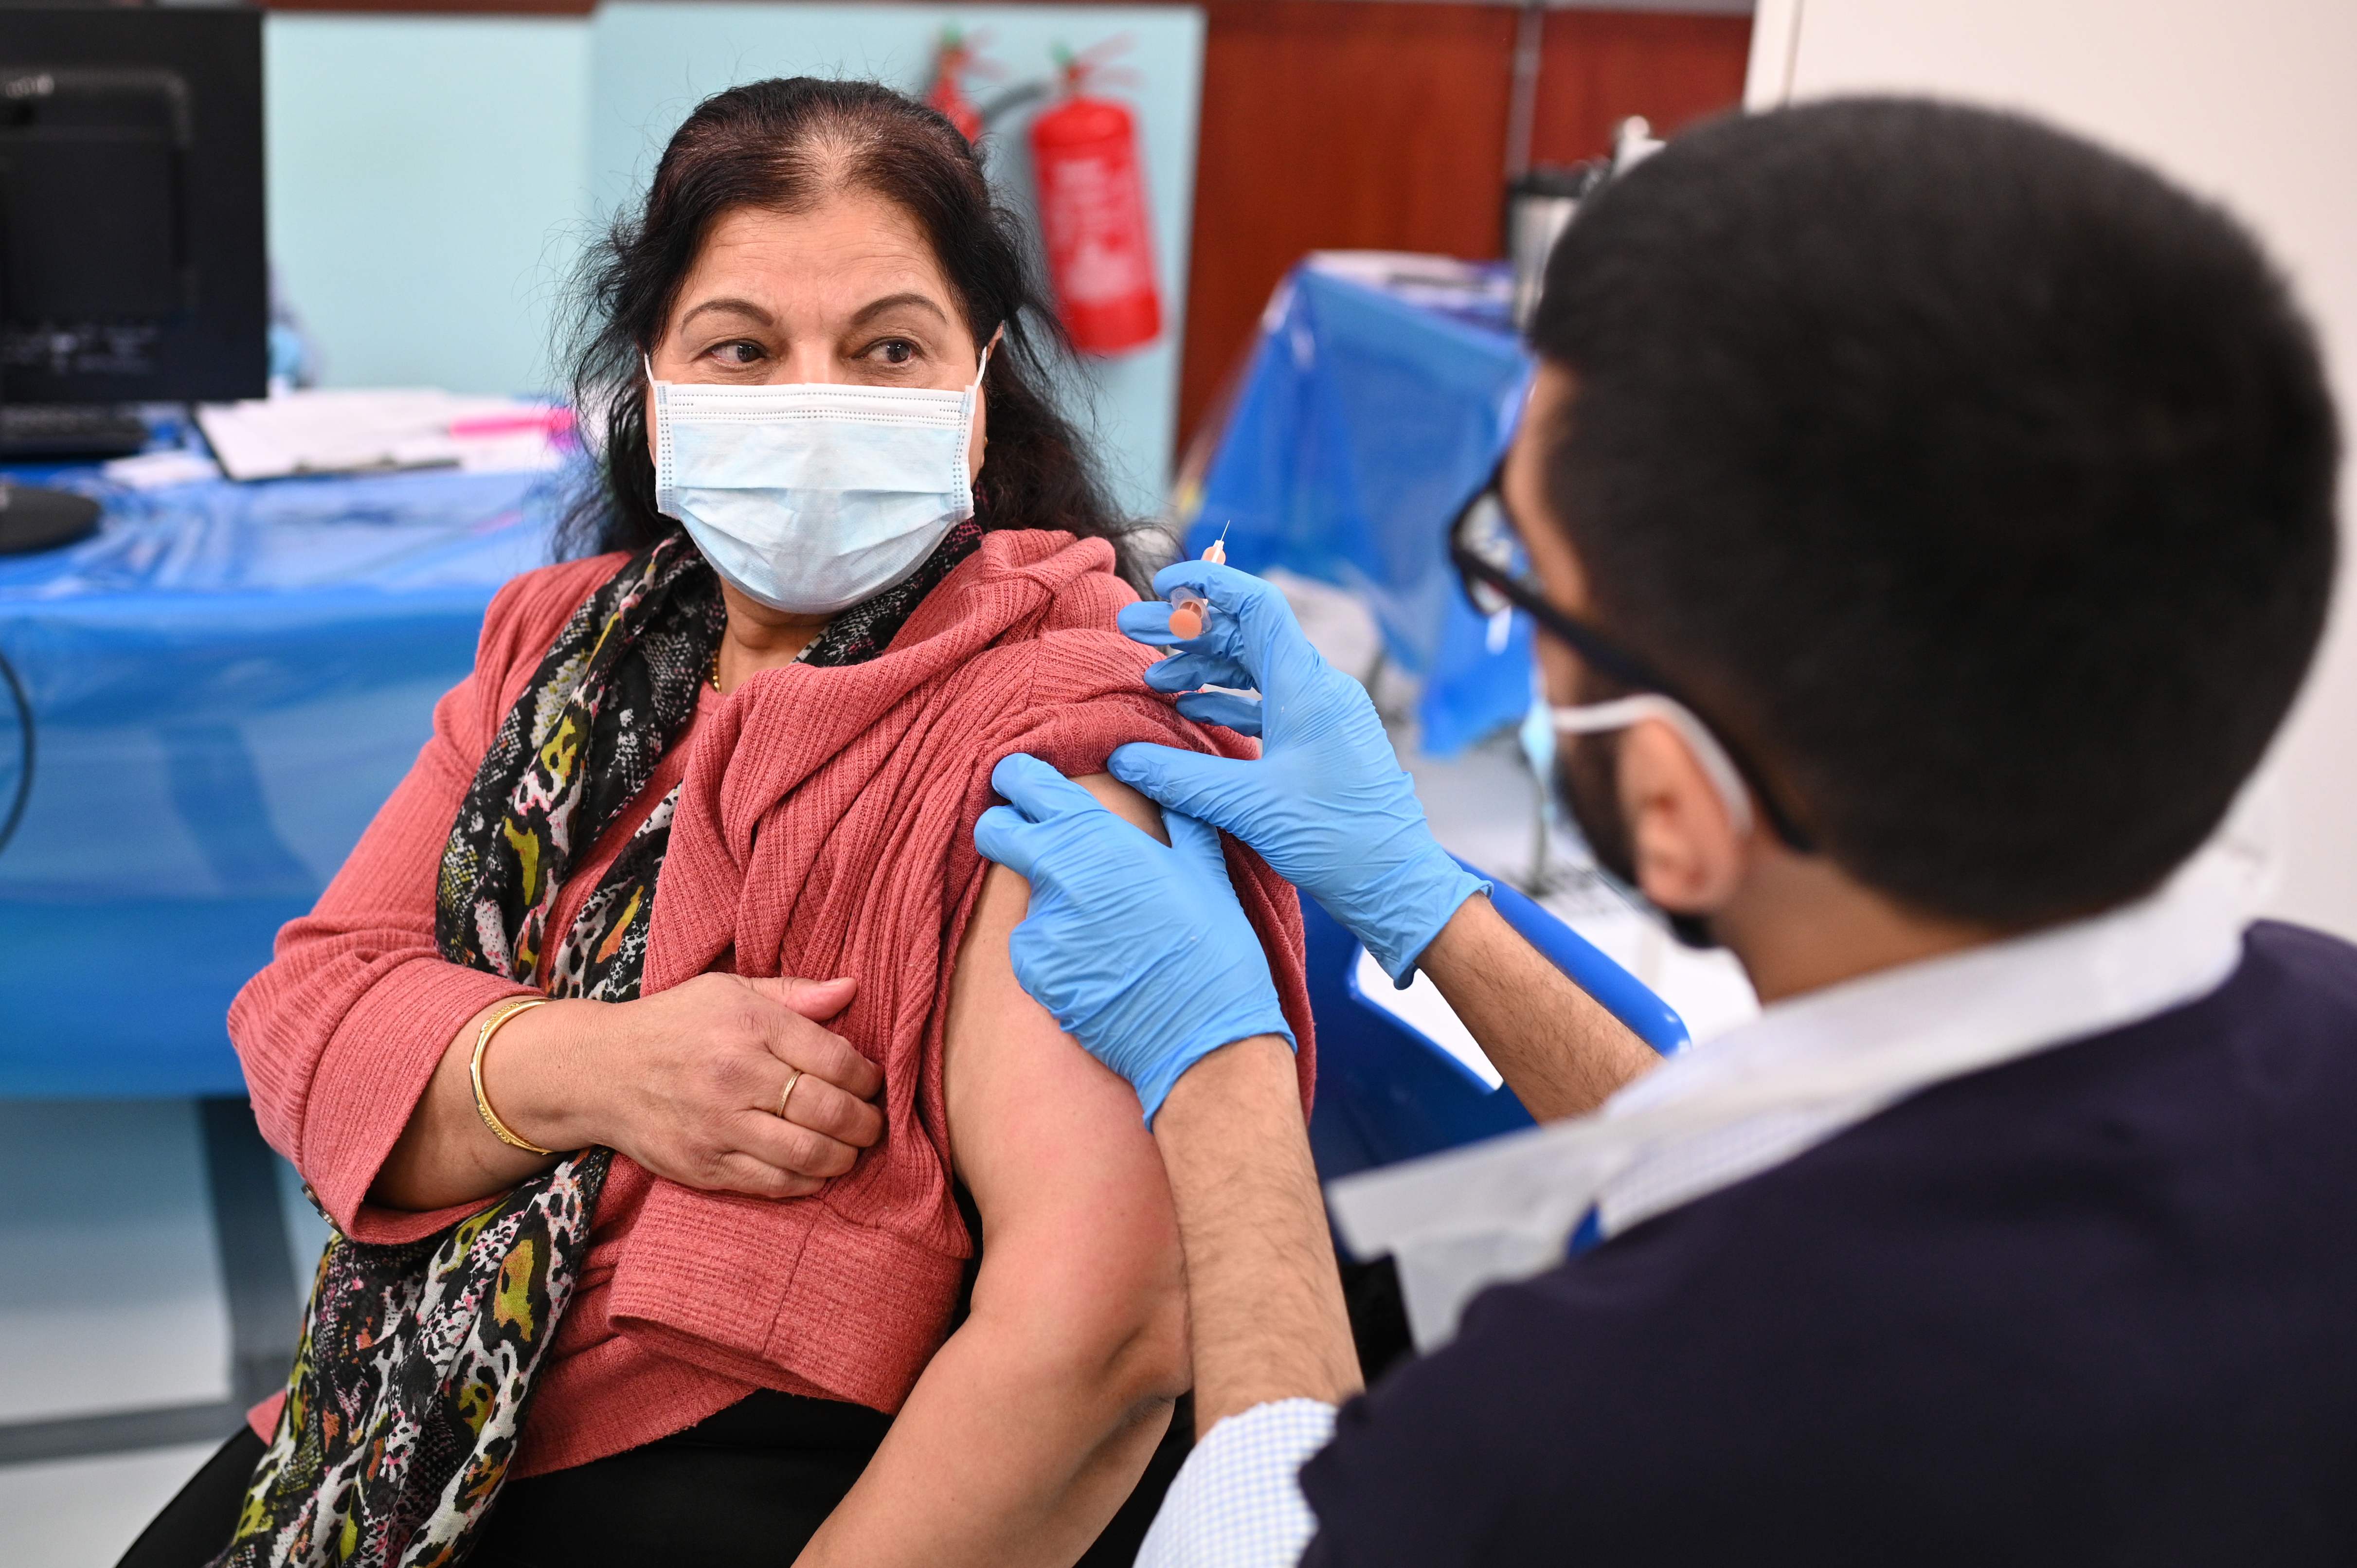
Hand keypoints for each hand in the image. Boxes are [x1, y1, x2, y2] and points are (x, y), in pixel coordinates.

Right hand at [530, 974, 885, 1197]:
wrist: (597, 1071)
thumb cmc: (674, 1024)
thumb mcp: (728, 990)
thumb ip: (793, 993)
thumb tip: (852, 989)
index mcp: (749, 1027)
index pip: (836, 1059)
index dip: (868, 1077)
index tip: (872, 1082)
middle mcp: (736, 1078)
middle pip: (830, 1111)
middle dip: (866, 1122)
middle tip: (873, 1123)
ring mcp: (719, 1127)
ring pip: (808, 1154)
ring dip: (844, 1156)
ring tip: (850, 1148)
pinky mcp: (704, 1167)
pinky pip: (774, 1184)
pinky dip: (807, 1181)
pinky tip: (815, 1169)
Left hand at [974, 754, 1293, 1123]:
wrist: (1203, 1034)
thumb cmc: (1214, 946)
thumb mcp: (1205, 866)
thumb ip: (1176, 815)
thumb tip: (1159, 784)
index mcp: (1100, 836)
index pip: (1028, 786)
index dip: (1016, 778)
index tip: (1016, 779)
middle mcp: (1059, 873)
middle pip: (995, 832)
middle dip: (1004, 830)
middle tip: (1029, 841)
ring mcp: (1040, 924)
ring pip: (1025, 898)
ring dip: (1051, 905)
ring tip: (1103, 934)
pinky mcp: (1033, 970)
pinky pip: (1033, 947)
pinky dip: (1055, 951)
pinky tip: (1097, 967)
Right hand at [1112, 562, 1486, 982]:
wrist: (1395, 881)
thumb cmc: (1336, 840)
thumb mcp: (1248, 806)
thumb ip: (1179, 777)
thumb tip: (1122, 758)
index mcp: (1307, 687)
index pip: (1256, 605)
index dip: (1207, 584)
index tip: (1161, 586)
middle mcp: (1318, 689)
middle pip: (1247, 634)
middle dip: (1188, 630)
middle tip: (1132, 632)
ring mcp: (1323, 714)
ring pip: (1255, 669)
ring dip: (1204, 667)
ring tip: (1154, 680)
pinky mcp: (1322, 741)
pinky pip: (1268, 702)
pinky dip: (1227, 700)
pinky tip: (1192, 712)